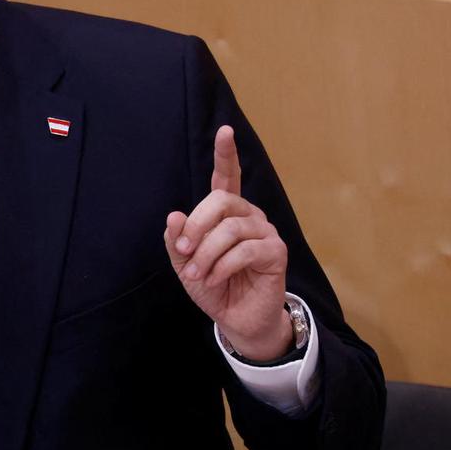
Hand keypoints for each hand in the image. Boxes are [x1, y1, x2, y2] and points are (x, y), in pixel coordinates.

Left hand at [164, 125, 290, 360]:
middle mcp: (249, 215)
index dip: (226, 154)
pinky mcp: (276, 251)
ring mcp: (265, 231)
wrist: (235, 319)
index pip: (227, 177)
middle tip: (183, 252)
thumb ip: (177, 240)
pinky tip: (214, 279)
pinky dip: (222, 266)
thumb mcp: (185, 263)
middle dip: (196, 226)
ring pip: (230, 229)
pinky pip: (245, 250)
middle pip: (221, 200)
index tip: (225, 130)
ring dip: (206, 255)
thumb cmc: (213, 286)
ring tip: (197, 275)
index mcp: (227, 213)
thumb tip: (174, 215)